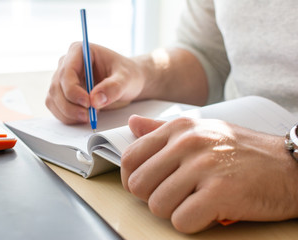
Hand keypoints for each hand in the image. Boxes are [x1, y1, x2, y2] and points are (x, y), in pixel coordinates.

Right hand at [46, 42, 144, 123]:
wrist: (127, 82)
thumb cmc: (127, 74)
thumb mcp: (126, 79)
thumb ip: (113, 88)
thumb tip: (95, 101)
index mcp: (79, 51)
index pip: (66, 72)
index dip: (73, 91)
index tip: (88, 104)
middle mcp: (66, 63)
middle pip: (57, 87)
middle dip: (70, 106)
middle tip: (89, 117)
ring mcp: (62, 78)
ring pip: (54, 99)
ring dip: (68, 113)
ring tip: (89, 117)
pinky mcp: (62, 93)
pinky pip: (56, 107)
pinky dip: (67, 116)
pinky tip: (83, 117)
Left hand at [121, 115, 297, 232]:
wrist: (288, 165)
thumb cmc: (241, 150)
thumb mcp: (200, 129)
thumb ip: (161, 129)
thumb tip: (133, 123)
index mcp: (178, 128)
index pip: (130, 158)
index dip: (132, 179)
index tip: (148, 186)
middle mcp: (188, 143)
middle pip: (139, 185)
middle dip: (153, 198)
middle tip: (176, 196)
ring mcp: (204, 166)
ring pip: (157, 205)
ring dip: (174, 211)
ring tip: (195, 202)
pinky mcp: (220, 191)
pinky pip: (181, 221)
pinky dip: (192, 222)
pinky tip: (208, 211)